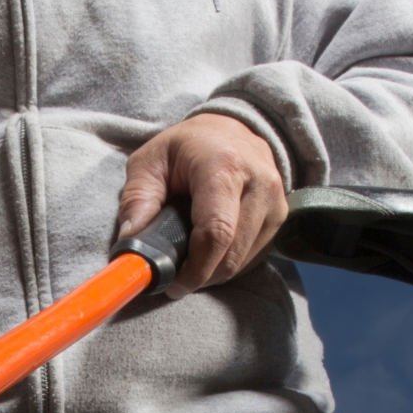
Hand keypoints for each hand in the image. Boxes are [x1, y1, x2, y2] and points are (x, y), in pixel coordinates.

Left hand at [116, 113, 287, 299]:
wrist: (231, 128)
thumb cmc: (186, 147)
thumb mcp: (149, 161)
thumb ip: (136, 200)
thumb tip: (131, 243)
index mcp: (224, 165)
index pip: (216, 231)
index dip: (195, 268)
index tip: (174, 284)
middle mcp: (259, 182)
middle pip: (232, 253)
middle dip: (201, 275)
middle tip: (176, 277)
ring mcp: (276, 200)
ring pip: (244, 260)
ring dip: (214, 271)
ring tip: (191, 258)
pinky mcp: (281, 216)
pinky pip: (254, 256)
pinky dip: (229, 262)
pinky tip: (212, 249)